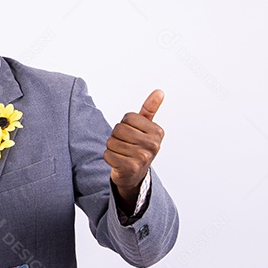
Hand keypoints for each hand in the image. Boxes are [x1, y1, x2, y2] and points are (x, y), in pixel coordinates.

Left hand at [104, 90, 164, 207]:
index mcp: (157, 132)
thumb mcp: (146, 127)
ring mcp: (143, 157)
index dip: (125, 124)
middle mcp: (153, 145)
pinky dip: (109, 158)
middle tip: (125, 145)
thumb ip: (150, 109)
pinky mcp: (130, 168)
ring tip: (122, 154)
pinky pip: (107, 154)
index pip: (128, 117)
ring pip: (111, 142)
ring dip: (112, 147)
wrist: (135, 175)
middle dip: (116, 136)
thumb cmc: (138, 147)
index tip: (132, 135)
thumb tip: (159, 91)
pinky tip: (118, 162)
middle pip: (119, 129)